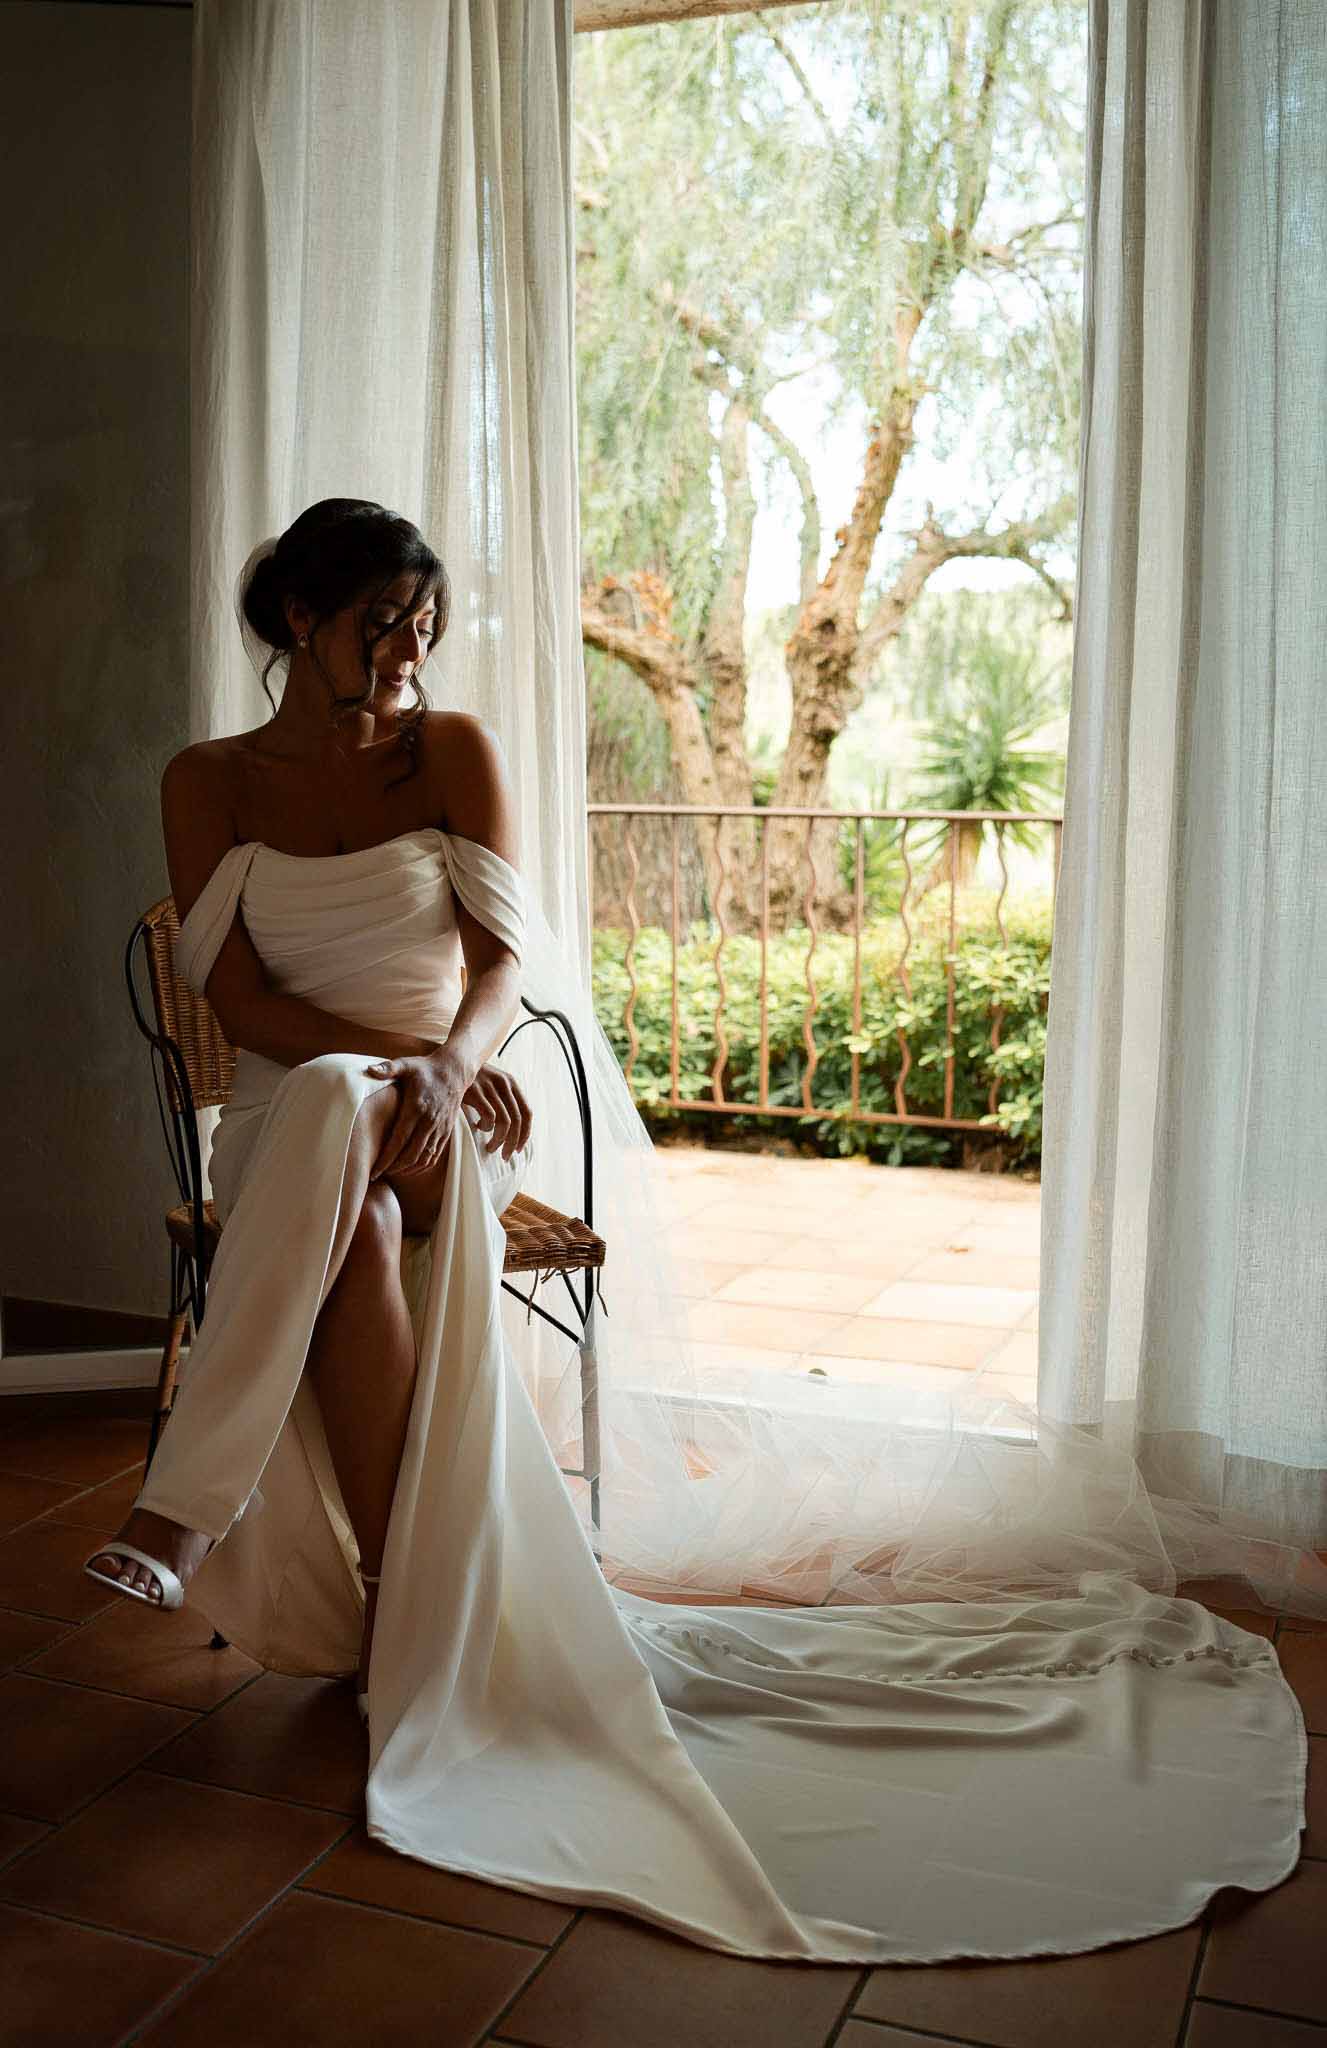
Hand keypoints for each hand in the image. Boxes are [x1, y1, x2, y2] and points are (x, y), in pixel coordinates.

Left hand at [362, 1050, 467, 1179]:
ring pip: (424, 1158)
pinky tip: (410, 1168)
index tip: (374, 1170)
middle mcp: (429, 1121)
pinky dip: (422, 1166)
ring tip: (392, 1173)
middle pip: (411, 1154)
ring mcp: (440, 1128)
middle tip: (378, 1174)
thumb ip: (388, 1068)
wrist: (454, 1071)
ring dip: (408, 1169)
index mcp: (416, 1108)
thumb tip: (369, 1070)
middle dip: (394, 1168)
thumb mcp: (406, 1064)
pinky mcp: (447, 1132)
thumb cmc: (425, 1068)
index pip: (399, 1140)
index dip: (386, 1158)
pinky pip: (435, 1155)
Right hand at [458, 1060, 533, 1161]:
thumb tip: (513, 1132)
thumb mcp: (490, 1085)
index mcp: (510, 1082)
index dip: (525, 1134)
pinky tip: (478, 1128)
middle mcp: (503, 1083)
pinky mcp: (475, 1091)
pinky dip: (486, 1127)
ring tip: (490, 1148)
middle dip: (513, 1142)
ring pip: (505, 1122)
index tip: (518, 1149)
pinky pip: (489, 1117)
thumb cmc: (469, 1081)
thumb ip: (502, 1100)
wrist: (447, 1062)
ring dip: (499, 1140)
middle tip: (505, 1156)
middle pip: (517, 1120)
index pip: (527, 1112)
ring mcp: (489, 1086)